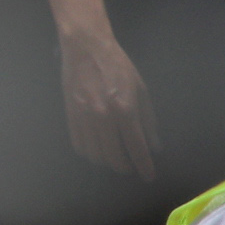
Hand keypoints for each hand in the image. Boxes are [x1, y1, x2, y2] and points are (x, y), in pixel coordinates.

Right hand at [59, 20, 157, 179]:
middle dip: (124, 167)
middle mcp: (102, 116)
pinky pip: (78, 144)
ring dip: (106, 161)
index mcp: (124, 109)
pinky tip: (98, 149)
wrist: (86, 48)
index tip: (149, 176)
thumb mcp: (141, 90)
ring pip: (94, 154)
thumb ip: (148, 121)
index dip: (144, 165)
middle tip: (132, 167)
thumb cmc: (118, 66)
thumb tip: (154, 146)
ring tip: (116, 158)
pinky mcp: (69, 114)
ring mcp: (83, 116)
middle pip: (112, 156)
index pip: (136, 147)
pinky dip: (89, 152)